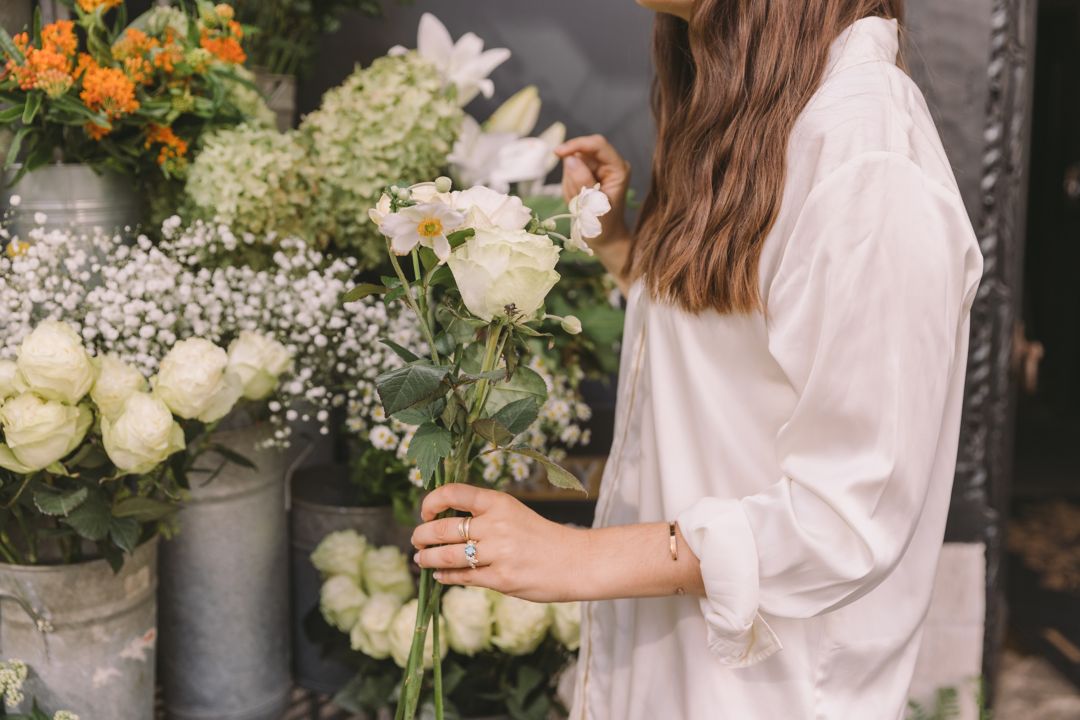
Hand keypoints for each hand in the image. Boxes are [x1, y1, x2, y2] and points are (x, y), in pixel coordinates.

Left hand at [411, 484, 585, 602]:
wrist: (575, 561)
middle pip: (443, 528)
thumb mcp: (514, 513)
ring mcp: (498, 554)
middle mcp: (496, 525)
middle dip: (422, 535)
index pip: (453, 493)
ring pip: (447, 556)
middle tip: (416, 540)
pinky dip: (446, 577)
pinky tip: (439, 576)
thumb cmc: (542, 537)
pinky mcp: (501, 579)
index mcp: (499, 502)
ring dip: (427, 559)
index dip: (431, 501)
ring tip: (421, 559)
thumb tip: (443, 521)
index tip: (425, 512)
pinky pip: (462, 578)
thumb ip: (483, 516)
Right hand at [556, 134, 632, 247]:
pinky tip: (577, 200)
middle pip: (583, 153)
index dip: (577, 144)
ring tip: (579, 203)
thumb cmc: (603, 226)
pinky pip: (570, 172)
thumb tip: (570, 158)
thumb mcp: (592, 206)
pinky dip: (569, 186)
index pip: (597, 145)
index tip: (557, 153)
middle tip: (574, 194)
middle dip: (572, 172)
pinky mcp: (588, 173)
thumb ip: (582, 181)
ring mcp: (599, 168)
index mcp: (618, 169)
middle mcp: (610, 164)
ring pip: (574, 163)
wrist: (604, 239)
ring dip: (570, 183)